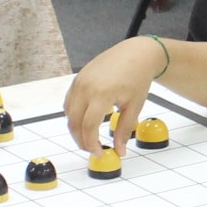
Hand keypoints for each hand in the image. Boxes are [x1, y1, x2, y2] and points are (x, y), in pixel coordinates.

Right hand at [64, 37, 164, 155]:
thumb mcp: (134, 106)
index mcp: (101, 94)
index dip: (92, 144)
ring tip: (90, 138)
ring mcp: (79, 81)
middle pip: (74, 122)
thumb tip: (120, 150)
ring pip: (68, 113)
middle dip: (81, 140)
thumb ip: (124, 130)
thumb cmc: (138, 76)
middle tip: (93, 149)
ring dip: (76, 129)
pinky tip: (85, 121)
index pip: (88, 127)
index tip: (99, 153)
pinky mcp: (78, 78)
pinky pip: (69, 102)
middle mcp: (86, 87)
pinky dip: (73, 115)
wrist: (136, 54)